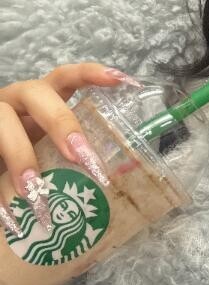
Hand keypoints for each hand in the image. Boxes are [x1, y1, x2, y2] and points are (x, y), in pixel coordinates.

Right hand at [0, 62, 141, 235]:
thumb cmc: (29, 159)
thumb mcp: (52, 153)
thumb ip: (77, 158)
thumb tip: (120, 180)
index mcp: (43, 98)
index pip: (66, 76)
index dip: (90, 73)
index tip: (120, 80)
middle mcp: (18, 101)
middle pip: (37, 93)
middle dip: (61, 123)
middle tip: (81, 157)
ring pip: (3, 122)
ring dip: (21, 155)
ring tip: (34, 190)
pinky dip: (0, 185)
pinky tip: (11, 210)